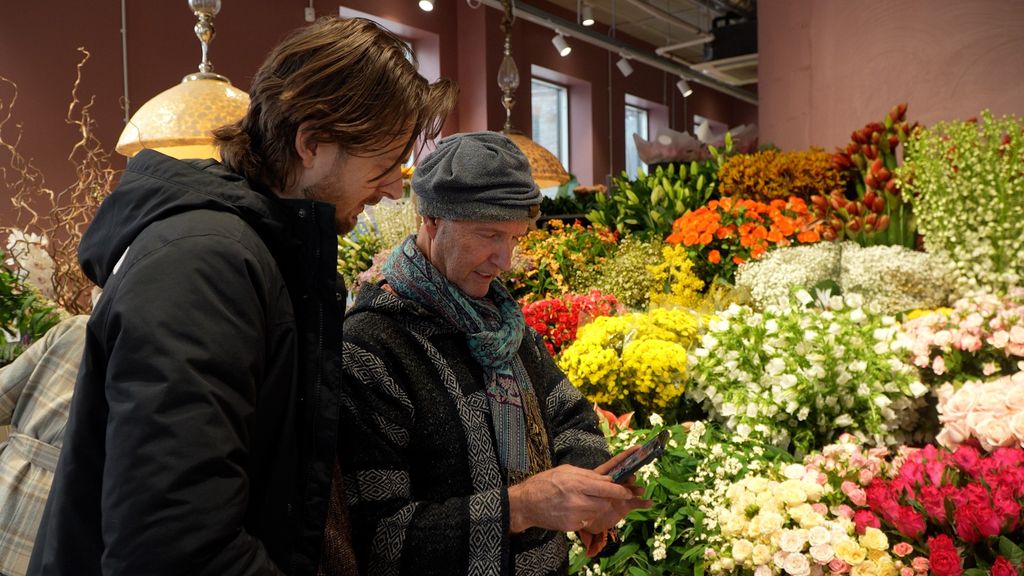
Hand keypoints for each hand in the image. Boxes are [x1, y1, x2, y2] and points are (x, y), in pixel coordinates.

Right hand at [507, 464, 633, 533]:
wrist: (526, 504)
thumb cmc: (544, 483)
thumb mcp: (565, 470)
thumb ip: (587, 474)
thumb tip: (607, 478)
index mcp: (576, 483)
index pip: (606, 488)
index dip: (619, 490)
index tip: (628, 491)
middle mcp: (576, 500)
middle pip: (604, 502)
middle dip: (606, 499)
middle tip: (601, 495)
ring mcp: (574, 515)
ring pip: (597, 512)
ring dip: (595, 507)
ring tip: (581, 500)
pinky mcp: (571, 526)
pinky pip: (586, 520)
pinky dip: (584, 515)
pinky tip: (572, 509)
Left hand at [581, 446, 652, 532]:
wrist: (587, 521)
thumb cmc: (586, 503)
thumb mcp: (588, 491)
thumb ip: (597, 486)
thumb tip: (609, 481)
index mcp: (604, 476)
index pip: (616, 463)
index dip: (626, 455)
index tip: (638, 447)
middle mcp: (615, 484)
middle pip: (626, 476)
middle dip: (631, 475)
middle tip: (632, 478)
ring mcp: (621, 495)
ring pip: (632, 489)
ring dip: (637, 488)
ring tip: (640, 490)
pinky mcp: (625, 506)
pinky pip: (636, 503)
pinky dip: (644, 503)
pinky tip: (649, 503)